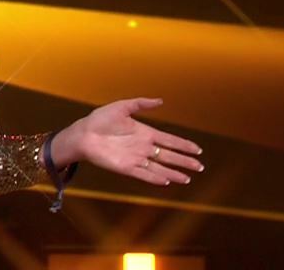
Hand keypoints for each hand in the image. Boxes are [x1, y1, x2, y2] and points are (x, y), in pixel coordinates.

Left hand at [52, 98, 203, 185]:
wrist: (83, 134)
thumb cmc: (99, 120)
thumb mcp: (121, 107)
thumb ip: (140, 104)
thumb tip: (161, 100)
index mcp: (144, 133)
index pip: (169, 140)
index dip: (183, 145)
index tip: (198, 150)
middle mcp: (143, 147)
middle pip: (168, 156)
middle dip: (184, 161)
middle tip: (200, 167)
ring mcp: (135, 158)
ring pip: (160, 168)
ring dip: (174, 173)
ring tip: (188, 179)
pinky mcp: (126, 168)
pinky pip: (144, 175)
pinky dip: (156, 178)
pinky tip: (168, 181)